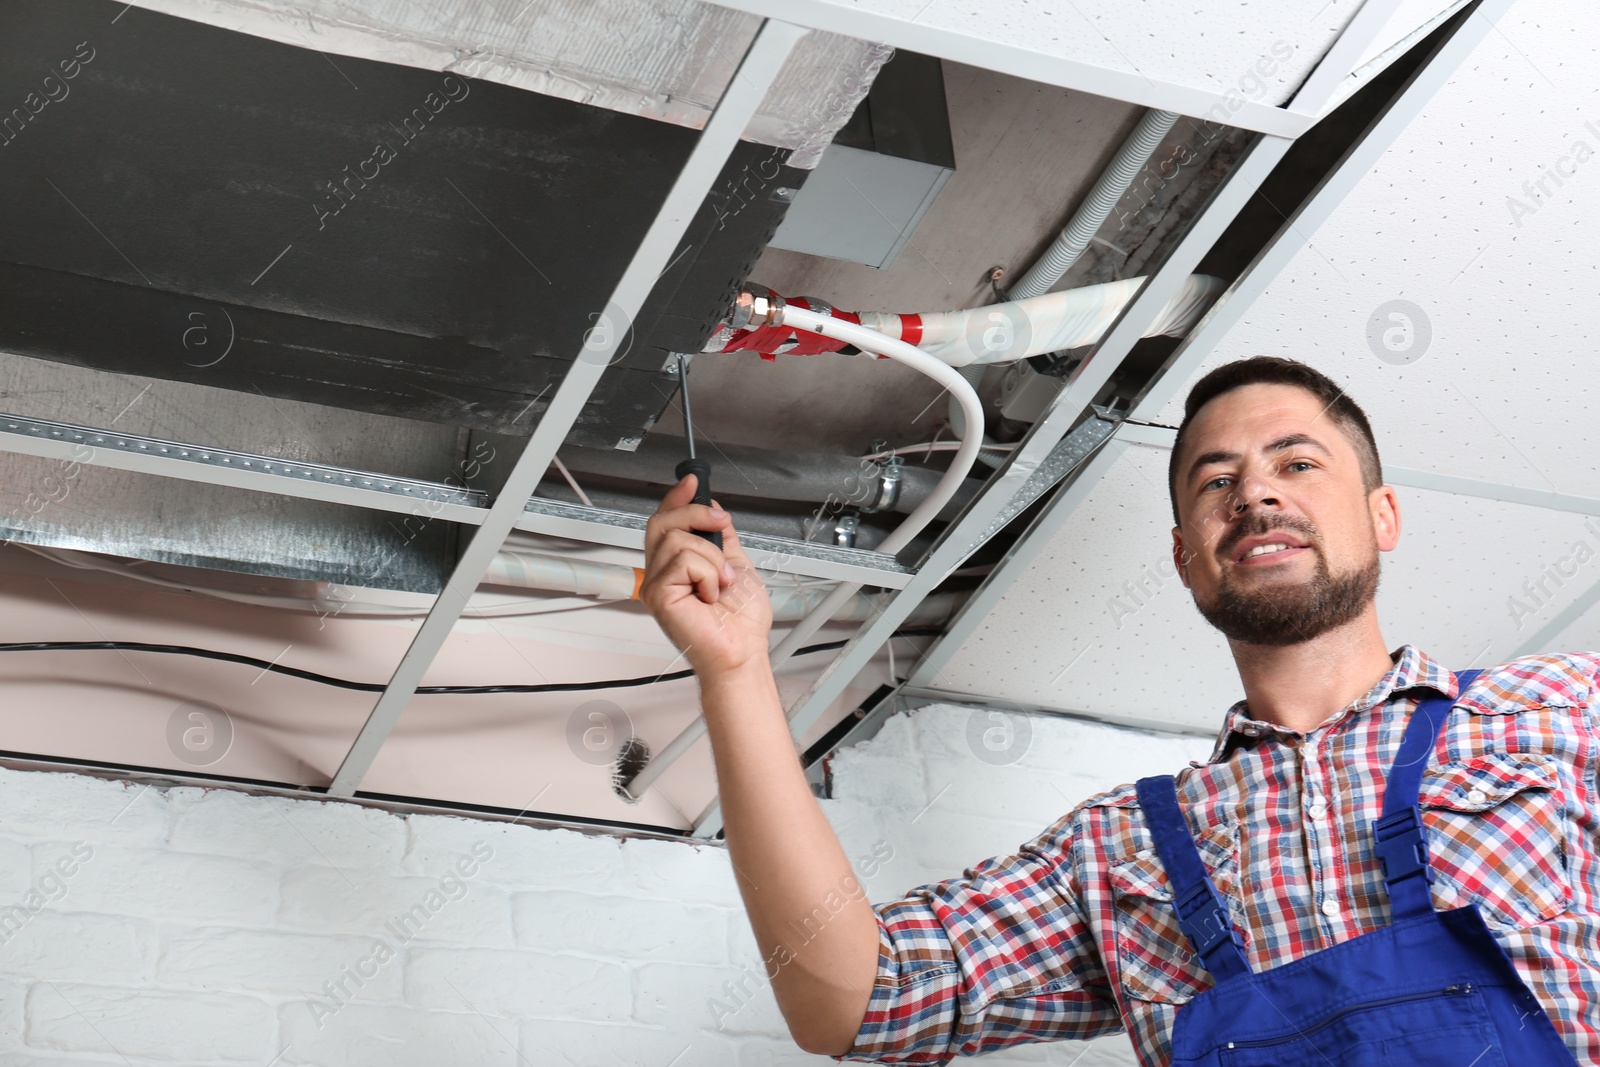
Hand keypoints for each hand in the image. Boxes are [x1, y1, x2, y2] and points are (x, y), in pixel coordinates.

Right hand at [641, 475, 772, 675]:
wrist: (743, 651)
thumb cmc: (741, 623)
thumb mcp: (737, 564)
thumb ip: (721, 538)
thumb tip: (713, 509)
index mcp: (676, 566)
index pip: (666, 521)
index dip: (677, 498)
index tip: (693, 481)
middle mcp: (661, 573)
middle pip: (663, 522)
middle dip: (696, 515)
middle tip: (720, 524)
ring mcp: (657, 585)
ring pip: (677, 540)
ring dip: (711, 557)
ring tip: (720, 581)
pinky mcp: (659, 596)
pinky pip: (683, 561)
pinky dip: (708, 573)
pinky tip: (711, 593)